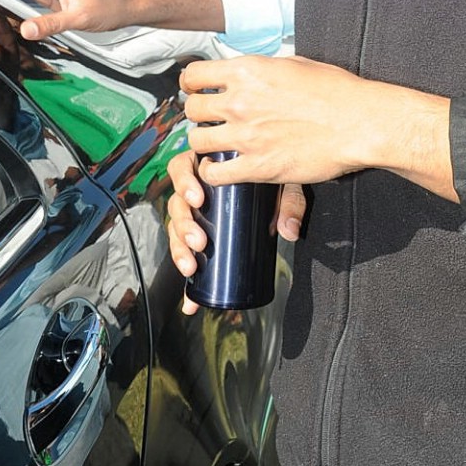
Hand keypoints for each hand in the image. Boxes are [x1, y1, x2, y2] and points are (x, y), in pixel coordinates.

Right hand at [166, 147, 305, 315]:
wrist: (280, 175)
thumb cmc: (274, 173)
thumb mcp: (283, 181)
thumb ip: (290, 201)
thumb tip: (289, 231)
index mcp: (207, 165)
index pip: (183, 167)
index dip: (184, 183)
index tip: (198, 198)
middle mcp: (196, 189)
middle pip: (176, 203)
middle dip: (183, 225)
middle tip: (199, 240)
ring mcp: (195, 213)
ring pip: (176, 229)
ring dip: (179, 249)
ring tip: (192, 265)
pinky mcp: (200, 235)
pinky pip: (186, 253)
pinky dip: (186, 278)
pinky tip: (189, 300)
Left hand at [178, 54, 453, 196]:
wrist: (359, 122)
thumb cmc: (335, 90)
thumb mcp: (294, 64)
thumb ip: (261, 69)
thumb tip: (247, 71)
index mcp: (247, 71)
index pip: (193, 75)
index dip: (192, 84)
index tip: (198, 91)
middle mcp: (240, 101)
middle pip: (192, 109)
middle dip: (198, 114)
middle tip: (210, 120)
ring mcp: (246, 135)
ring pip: (197, 141)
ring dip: (204, 143)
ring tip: (216, 145)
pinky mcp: (257, 166)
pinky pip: (215, 173)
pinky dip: (212, 172)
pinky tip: (221, 168)